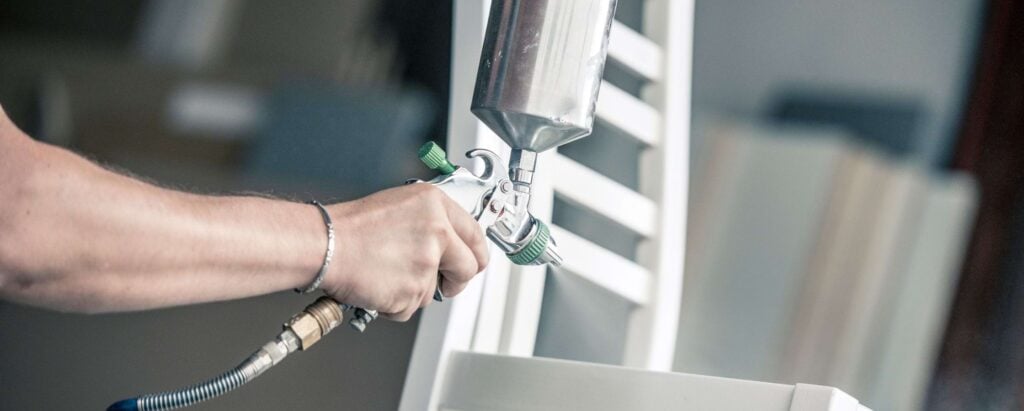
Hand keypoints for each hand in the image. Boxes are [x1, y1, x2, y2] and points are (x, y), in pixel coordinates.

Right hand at [322, 184, 488, 320]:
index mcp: (436, 205)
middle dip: (455, 281)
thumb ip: (430, 221)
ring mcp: (426, 264)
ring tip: (387, 272)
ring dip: (414, 291)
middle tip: (442, 282)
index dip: (477, 253)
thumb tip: (448, 241)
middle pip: (468, 268)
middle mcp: (437, 233)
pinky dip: (395, 304)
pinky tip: (379, 284)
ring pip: (433, 291)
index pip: (475, 234)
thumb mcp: (400, 205)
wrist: (326, 245)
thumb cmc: (352, 226)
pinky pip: (411, 307)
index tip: (476, 262)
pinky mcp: (412, 291)